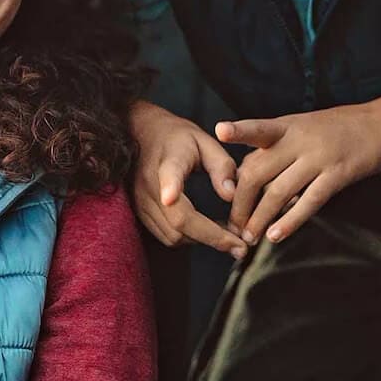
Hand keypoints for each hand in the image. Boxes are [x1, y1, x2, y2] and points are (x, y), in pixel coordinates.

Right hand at [129, 101, 246, 256]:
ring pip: (172, 235)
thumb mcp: (205, 142)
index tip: (171, 196)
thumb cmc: (178, 137)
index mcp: (168, 162)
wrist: (142, 134)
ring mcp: (141, 201)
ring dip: (201, 241)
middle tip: (241, 247)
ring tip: (228, 237)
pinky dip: (188, 238)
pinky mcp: (139, 213)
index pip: (167, 176)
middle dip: (212, 238)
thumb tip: (231, 196)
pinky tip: (207, 231)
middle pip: (178, 221)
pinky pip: (165, 235)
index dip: (169, 187)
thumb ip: (221, 166)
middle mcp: (149, 185)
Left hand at [218, 105, 380, 246]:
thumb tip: (245, 173)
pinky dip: (289, 221)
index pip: (258, 128)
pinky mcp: (338, 174)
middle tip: (233, 225)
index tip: (219, 132)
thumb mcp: (303, 126)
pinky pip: (309, 202)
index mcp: (288, 125)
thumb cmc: (338, 128)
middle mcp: (300, 139)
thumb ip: (275, 146)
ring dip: (260, 218)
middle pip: (258, 171)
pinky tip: (276, 235)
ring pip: (279, 192)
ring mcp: (319, 156)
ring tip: (250, 237)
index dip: (239, 130)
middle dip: (241, 202)